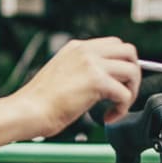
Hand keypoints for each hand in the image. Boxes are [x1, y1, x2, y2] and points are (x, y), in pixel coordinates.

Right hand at [16, 37, 139, 132]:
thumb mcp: (62, 73)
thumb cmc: (40, 100)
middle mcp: (85, 51)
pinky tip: (108, 117)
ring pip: (132, 70)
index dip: (121, 64)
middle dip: (132, 73)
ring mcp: (91, 64)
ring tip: (117, 106)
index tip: (119, 82)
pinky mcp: (96, 81)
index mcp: (76, 47)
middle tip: (124, 93)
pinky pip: (125, 94)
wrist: (29, 110)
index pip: (113, 45)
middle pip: (128, 51)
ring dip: (131, 91)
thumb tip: (104, 80)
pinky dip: (122, 108)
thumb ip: (82, 70)